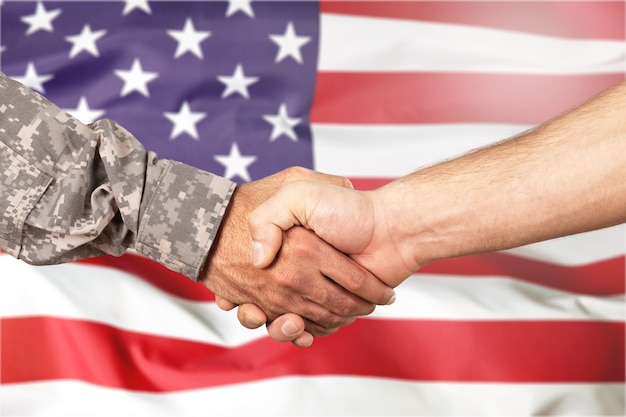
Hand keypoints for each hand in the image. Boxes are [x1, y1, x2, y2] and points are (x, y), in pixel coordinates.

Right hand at [201, 168, 395, 343]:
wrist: (392, 229)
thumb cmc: (349, 209)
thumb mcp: (299, 193)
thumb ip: (269, 217)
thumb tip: (258, 261)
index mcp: (285, 246)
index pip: (252, 273)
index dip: (235, 289)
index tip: (230, 297)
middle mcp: (297, 268)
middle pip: (266, 300)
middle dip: (257, 313)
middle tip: (257, 312)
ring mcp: (313, 288)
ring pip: (285, 319)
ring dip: (282, 327)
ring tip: (288, 320)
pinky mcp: (331, 306)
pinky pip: (310, 327)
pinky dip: (304, 334)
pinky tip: (301, 330)